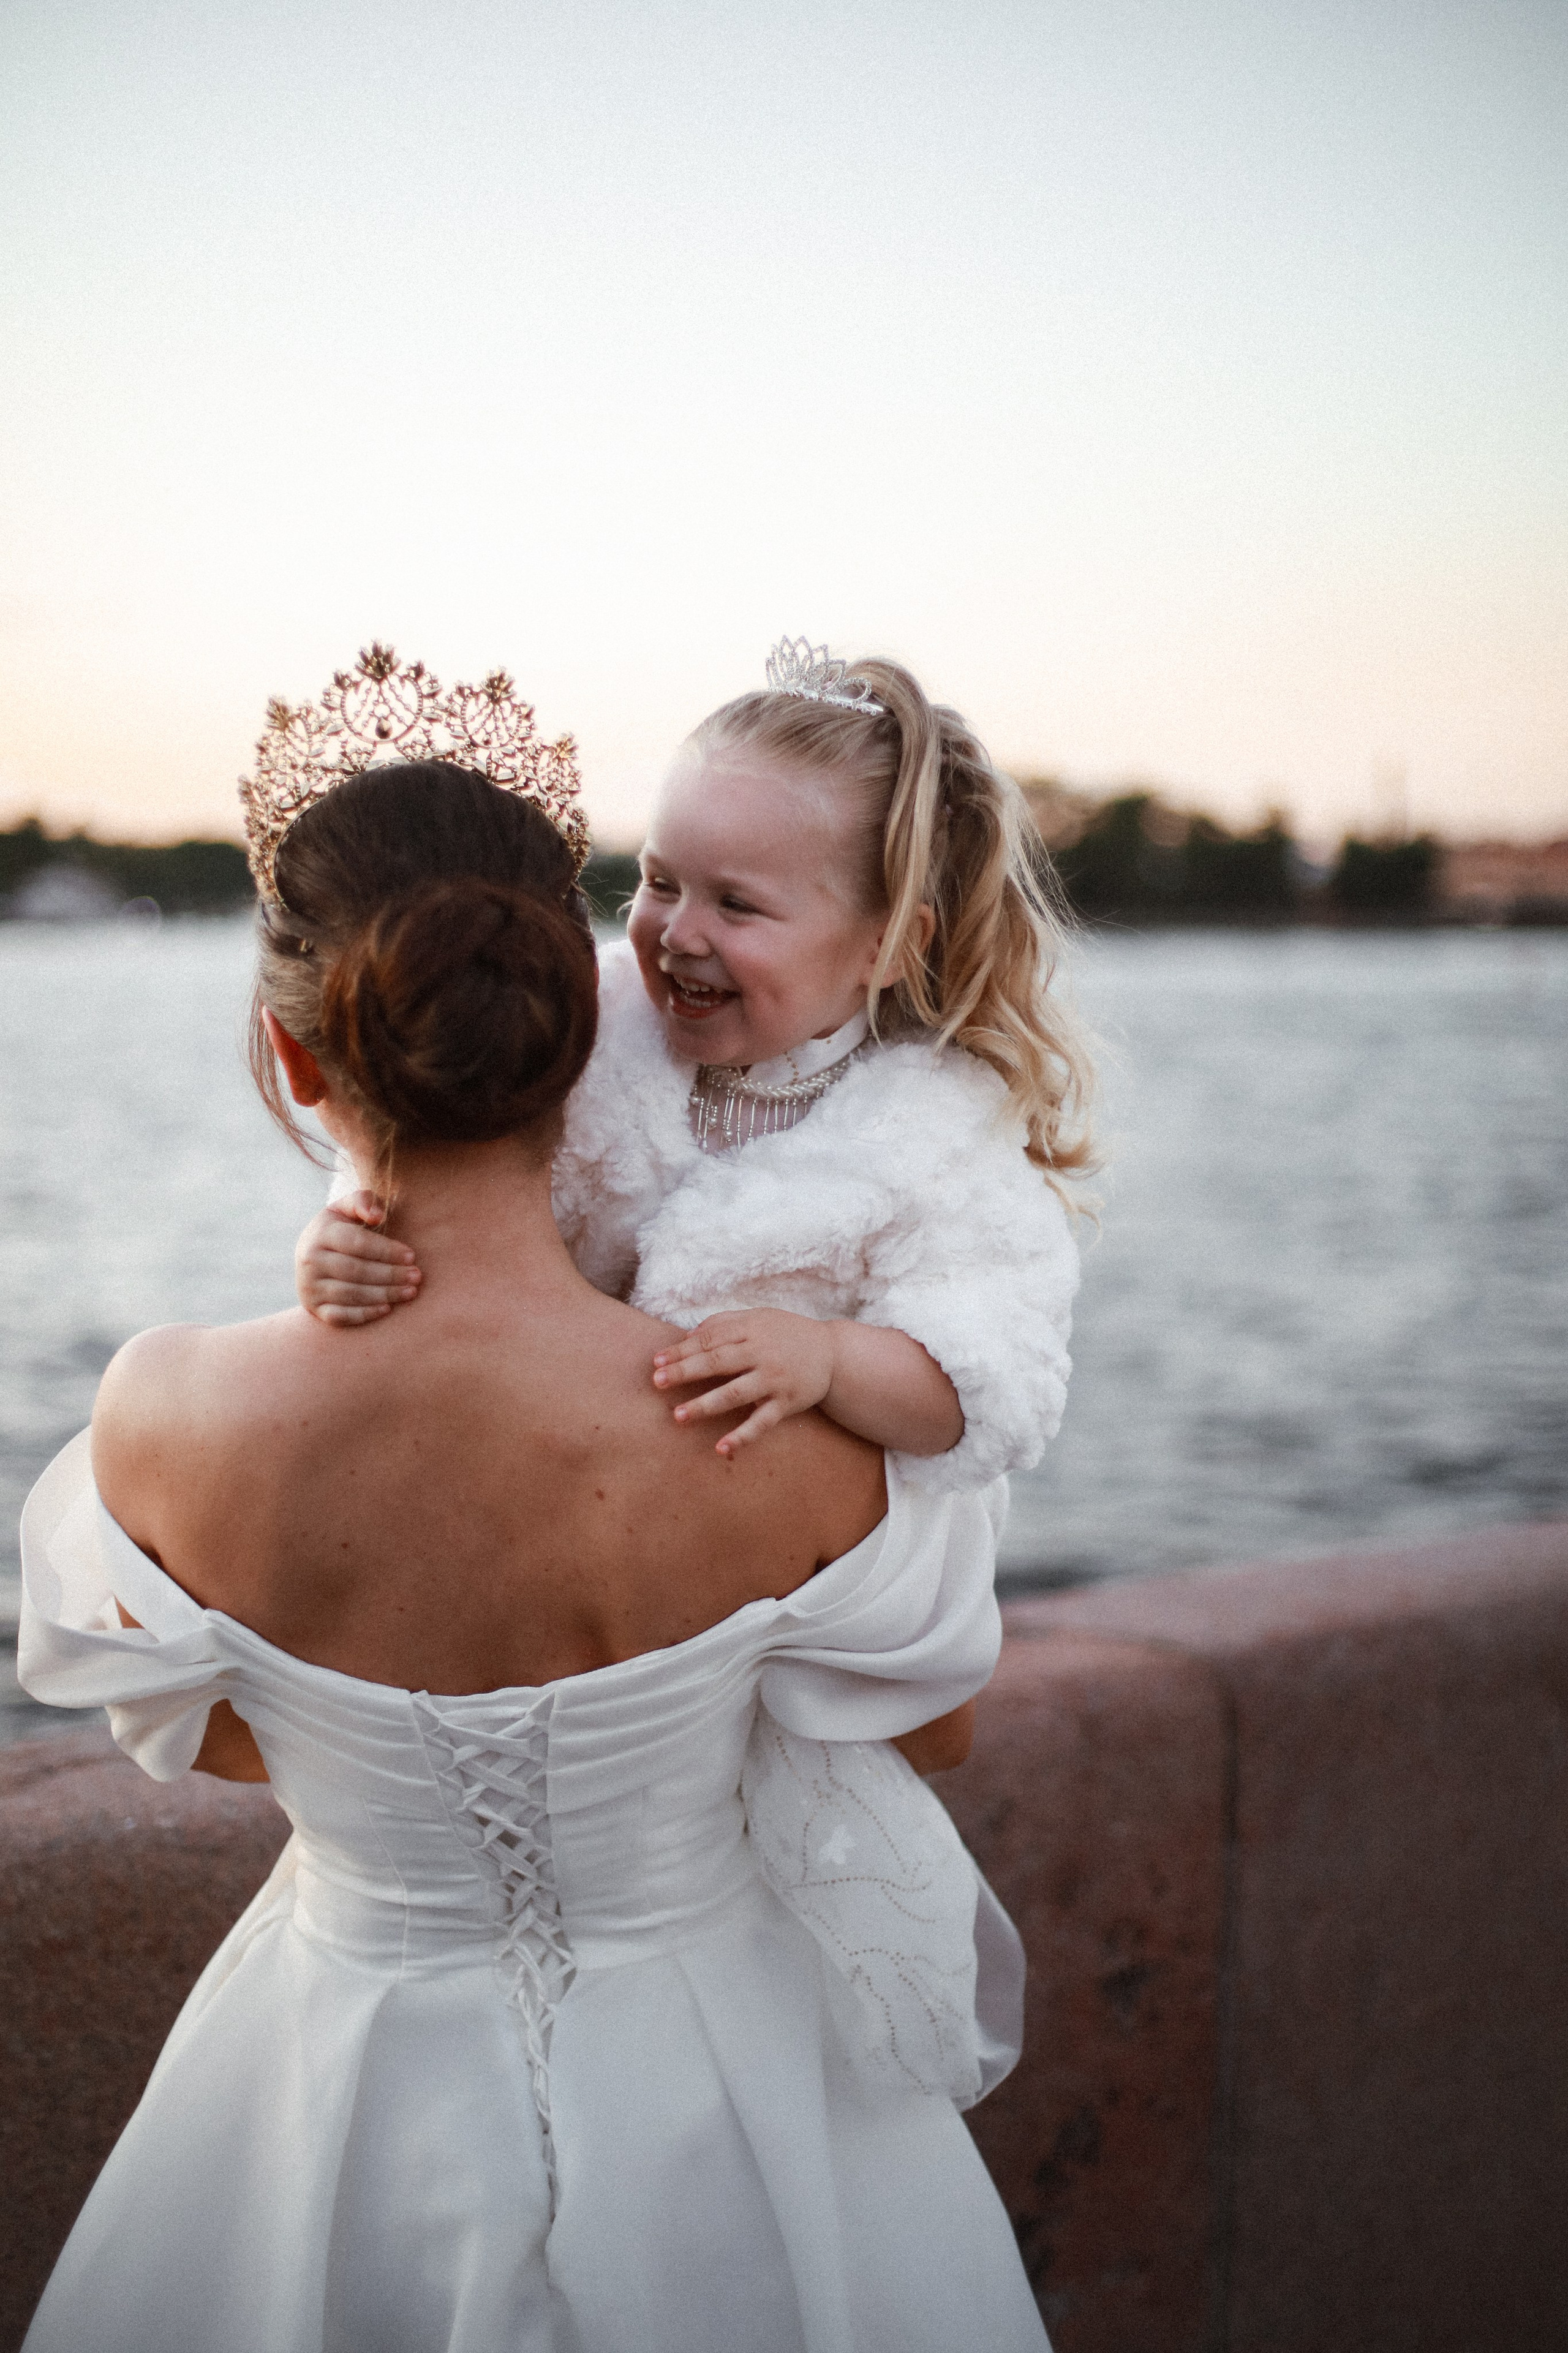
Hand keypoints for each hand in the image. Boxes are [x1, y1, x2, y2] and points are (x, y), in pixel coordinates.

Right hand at [295, 1193, 421, 1326]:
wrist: (311, 1256)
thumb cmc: (340, 1229)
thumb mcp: (347, 1208)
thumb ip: (363, 1201)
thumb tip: (376, 1216)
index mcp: (319, 1234)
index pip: (357, 1243)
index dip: (386, 1251)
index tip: (412, 1256)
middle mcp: (309, 1261)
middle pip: (355, 1271)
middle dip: (390, 1274)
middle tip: (417, 1276)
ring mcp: (309, 1286)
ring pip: (350, 1294)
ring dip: (384, 1294)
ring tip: (410, 1291)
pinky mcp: (314, 1308)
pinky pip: (340, 1316)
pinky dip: (365, 1314)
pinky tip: (387, 1308)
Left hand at [652, 1310, 840, 1456]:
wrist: (834, 1353)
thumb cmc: (787, 1334)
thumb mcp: (758, 1318)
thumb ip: (724, 1323)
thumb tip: (686, 1337)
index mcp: (751, 1330)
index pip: (709, 1339)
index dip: (681, 1350)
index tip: (657, 1361)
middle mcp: (762, 1353)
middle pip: (717, 1362)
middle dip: (685, 1372)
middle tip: (657, 1383)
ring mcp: (774, 1380)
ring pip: (735, 1393)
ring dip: (705, 1405)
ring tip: (679, 1416)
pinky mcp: (786, 1404)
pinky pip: (761, 1422)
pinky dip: (742, 1437)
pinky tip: (721, 1448)